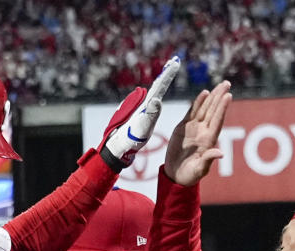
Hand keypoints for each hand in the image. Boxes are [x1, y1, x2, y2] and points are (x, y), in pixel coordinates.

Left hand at [97, 56, 180, 170]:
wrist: (119, 146)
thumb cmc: (131, 138)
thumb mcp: (143, 127)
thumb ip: (151, 114)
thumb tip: (157, 99)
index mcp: (146, 104)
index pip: (159, 86)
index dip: (168, 74)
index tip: (175, 61)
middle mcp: (143, 103)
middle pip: (157, 86)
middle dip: (166, 74)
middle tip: (174, 62)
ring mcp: (140, 107)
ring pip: (152, 92)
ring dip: (161, 82)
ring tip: (168, 71)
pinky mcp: (139, 114)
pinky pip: (150, 100)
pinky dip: (155, 93)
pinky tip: (156, 92)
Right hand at [164, 80, 231, 186]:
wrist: (176, 175)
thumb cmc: (190, 175)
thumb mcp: (200, 170)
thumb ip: (208, 160)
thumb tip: (220, 153)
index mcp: (209, 140)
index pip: (217, 121)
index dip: (222, 108)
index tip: (228, 96)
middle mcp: (203, 131)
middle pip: (213, 111)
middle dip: (219, 97)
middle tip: (227, 83)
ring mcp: (194, 128)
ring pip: (204, 109)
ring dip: (211, 97)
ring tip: (219, 85)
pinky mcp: (183, 128)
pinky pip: (191, 112)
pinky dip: (197, 103)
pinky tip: (203, 94)